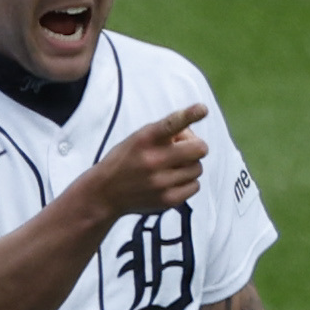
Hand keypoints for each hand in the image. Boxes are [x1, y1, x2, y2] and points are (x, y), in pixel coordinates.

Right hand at [85, 104, 208, 216]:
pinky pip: (195, 186)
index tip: (203, 109)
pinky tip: (173, 181)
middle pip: (199, 148)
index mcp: (145, 138)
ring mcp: (161, 182)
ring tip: (171, 167)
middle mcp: (153, 159)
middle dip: (195, 146)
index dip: (189, 115)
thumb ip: (166, 133)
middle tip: (181, 150)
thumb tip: (193, 140)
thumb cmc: (127, 159)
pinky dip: (188, 182)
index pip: (171, 124)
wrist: (106, 193)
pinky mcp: (167, 200)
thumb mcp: (139, 137)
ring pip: (198, 168)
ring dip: (190, 165)